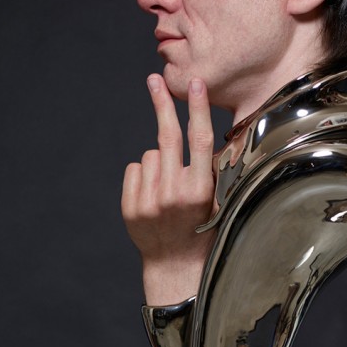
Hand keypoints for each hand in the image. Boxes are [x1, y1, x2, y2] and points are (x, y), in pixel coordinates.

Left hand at [122, 74, 216, 304]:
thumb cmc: (202, 230)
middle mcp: (173, 194)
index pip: (200, 141)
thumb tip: (206, 135)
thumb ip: (209, 172)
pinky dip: (144, 175)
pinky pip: (135, 169)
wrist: (175, 266)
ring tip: (168, 187)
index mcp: (199, 192)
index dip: (197, 109)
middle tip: (154, 80)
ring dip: (159, 161)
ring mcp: (149, 202)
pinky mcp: (131, 207)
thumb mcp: (215, 202)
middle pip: (168, 137)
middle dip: (162, 104)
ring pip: (150, 154)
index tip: (195, 84)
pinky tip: (154, 195)